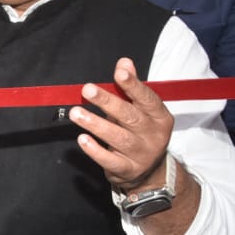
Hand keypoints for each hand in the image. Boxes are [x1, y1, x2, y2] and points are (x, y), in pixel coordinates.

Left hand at [70, 58, 174, 192]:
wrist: (151, 172)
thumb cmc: (140, 132)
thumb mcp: (141, 110)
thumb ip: (131, 87)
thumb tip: (124, 62)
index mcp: (159, 117)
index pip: (147, 99)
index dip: (133, 85)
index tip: (119, 73)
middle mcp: (153, 135)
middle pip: (130, 117)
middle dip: (108, 102)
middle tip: (87, 89)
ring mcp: (141, 154)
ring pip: (118, 138)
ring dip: (95, 124)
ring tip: (75, 113)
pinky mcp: (127, 170)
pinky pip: (110, 160)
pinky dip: (95, 150)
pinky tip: (82, 139)